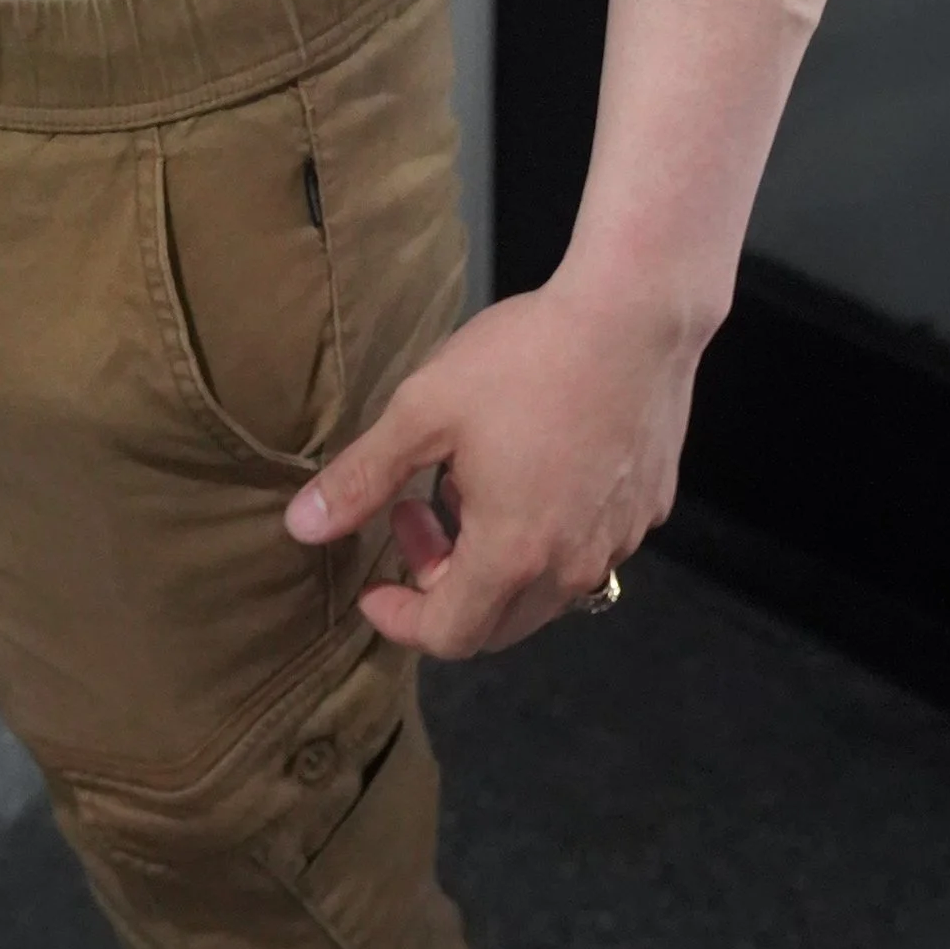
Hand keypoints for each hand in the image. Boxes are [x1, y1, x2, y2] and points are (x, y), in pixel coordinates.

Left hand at [283, 275, 704, 654]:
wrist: (635, 313)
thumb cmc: (524, 360)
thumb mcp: (425, 411)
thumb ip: (363, 478)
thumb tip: (301, 529)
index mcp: (514, 555)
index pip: (449, 636)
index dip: (400, 620)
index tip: (372, 584)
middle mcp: (574, 568)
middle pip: (497, 623)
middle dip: (441, 585)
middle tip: (415, 512)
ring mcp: (619, 541)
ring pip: (543, 590)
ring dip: (493, 561)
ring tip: (469, 481)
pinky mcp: (647, 510)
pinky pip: (585, 550)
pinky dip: (544, 535)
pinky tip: (531, 466)